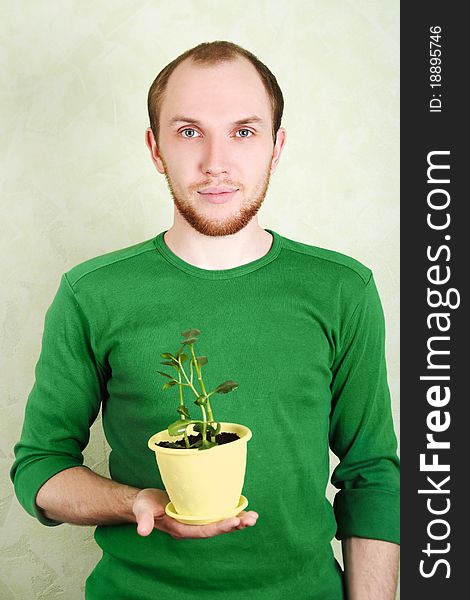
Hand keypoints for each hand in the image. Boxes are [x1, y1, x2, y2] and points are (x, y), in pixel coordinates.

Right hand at [132, 488, 258, 538]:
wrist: (146, 503)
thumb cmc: (145, 505)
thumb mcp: (143, 510)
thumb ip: (144, 520)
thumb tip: (142, 531)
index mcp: (182, 529)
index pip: (204, 531)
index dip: (220, 527)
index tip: (235, 521)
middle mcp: (193, 527)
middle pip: (217, 529)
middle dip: (235, 524)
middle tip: (252, 519)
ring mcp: (197, 521)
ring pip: (220, 522)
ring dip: (237, 520)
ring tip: (254, 517)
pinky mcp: (199, 512)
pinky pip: (217, 514)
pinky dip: (230, 511)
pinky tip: (242, 508)